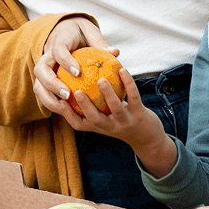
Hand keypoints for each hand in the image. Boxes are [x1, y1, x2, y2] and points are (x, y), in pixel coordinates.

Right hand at [32, 17, 114, 114]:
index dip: (65, 61)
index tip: (78, 72)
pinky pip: (43, 92)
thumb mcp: (90, 31)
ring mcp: (44, 67)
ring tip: (65, 107)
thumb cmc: (79, 31)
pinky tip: (67, 111)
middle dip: (51, 83)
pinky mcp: (44, 78)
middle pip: (40, 69)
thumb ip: (100, 42)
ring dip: (48, 97)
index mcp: (59, 40)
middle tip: (68, 94)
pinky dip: (51, 103)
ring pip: (38, 83)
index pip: (57, 50)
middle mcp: (47, 54)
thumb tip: (115, 52)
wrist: (62, 28)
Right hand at [54, 68, 178, 175]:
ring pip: (116, 109)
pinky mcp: (140, 115)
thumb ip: (90, 104)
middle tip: (76, 91)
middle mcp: (110, 127)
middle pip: (94, 119)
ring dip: (108, 94)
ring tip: (100, 80)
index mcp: (98, 127)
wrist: (148, 139)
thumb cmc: (120, 122)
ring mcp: (125, 122)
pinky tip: (122, 70)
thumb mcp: (104, 118)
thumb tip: (71, 77)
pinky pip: (134, 98)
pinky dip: (128, 83)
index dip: (67, 114)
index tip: (59, 100)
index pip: (78, 124)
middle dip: (85, 106)